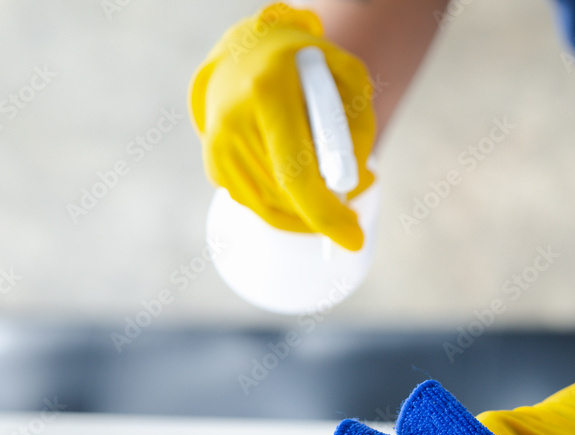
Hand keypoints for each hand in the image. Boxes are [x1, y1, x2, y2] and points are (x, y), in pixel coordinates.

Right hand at [189, 3, 375, 249]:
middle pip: (287, 197)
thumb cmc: (305, 66)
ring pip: (273, 207)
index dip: (326, 214)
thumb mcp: (345, 73)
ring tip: (332, 184)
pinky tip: (301, 182)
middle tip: (352, 207)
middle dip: (325, 210)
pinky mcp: (214, 166)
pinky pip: (258, 205)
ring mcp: (218, 147)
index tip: (355, 240)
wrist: (246, 54)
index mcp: (268, 92)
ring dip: (307, 211)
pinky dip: (286, 207)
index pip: (297, 173)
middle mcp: (234, 122)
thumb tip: (354, 180)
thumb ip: (359, 122)